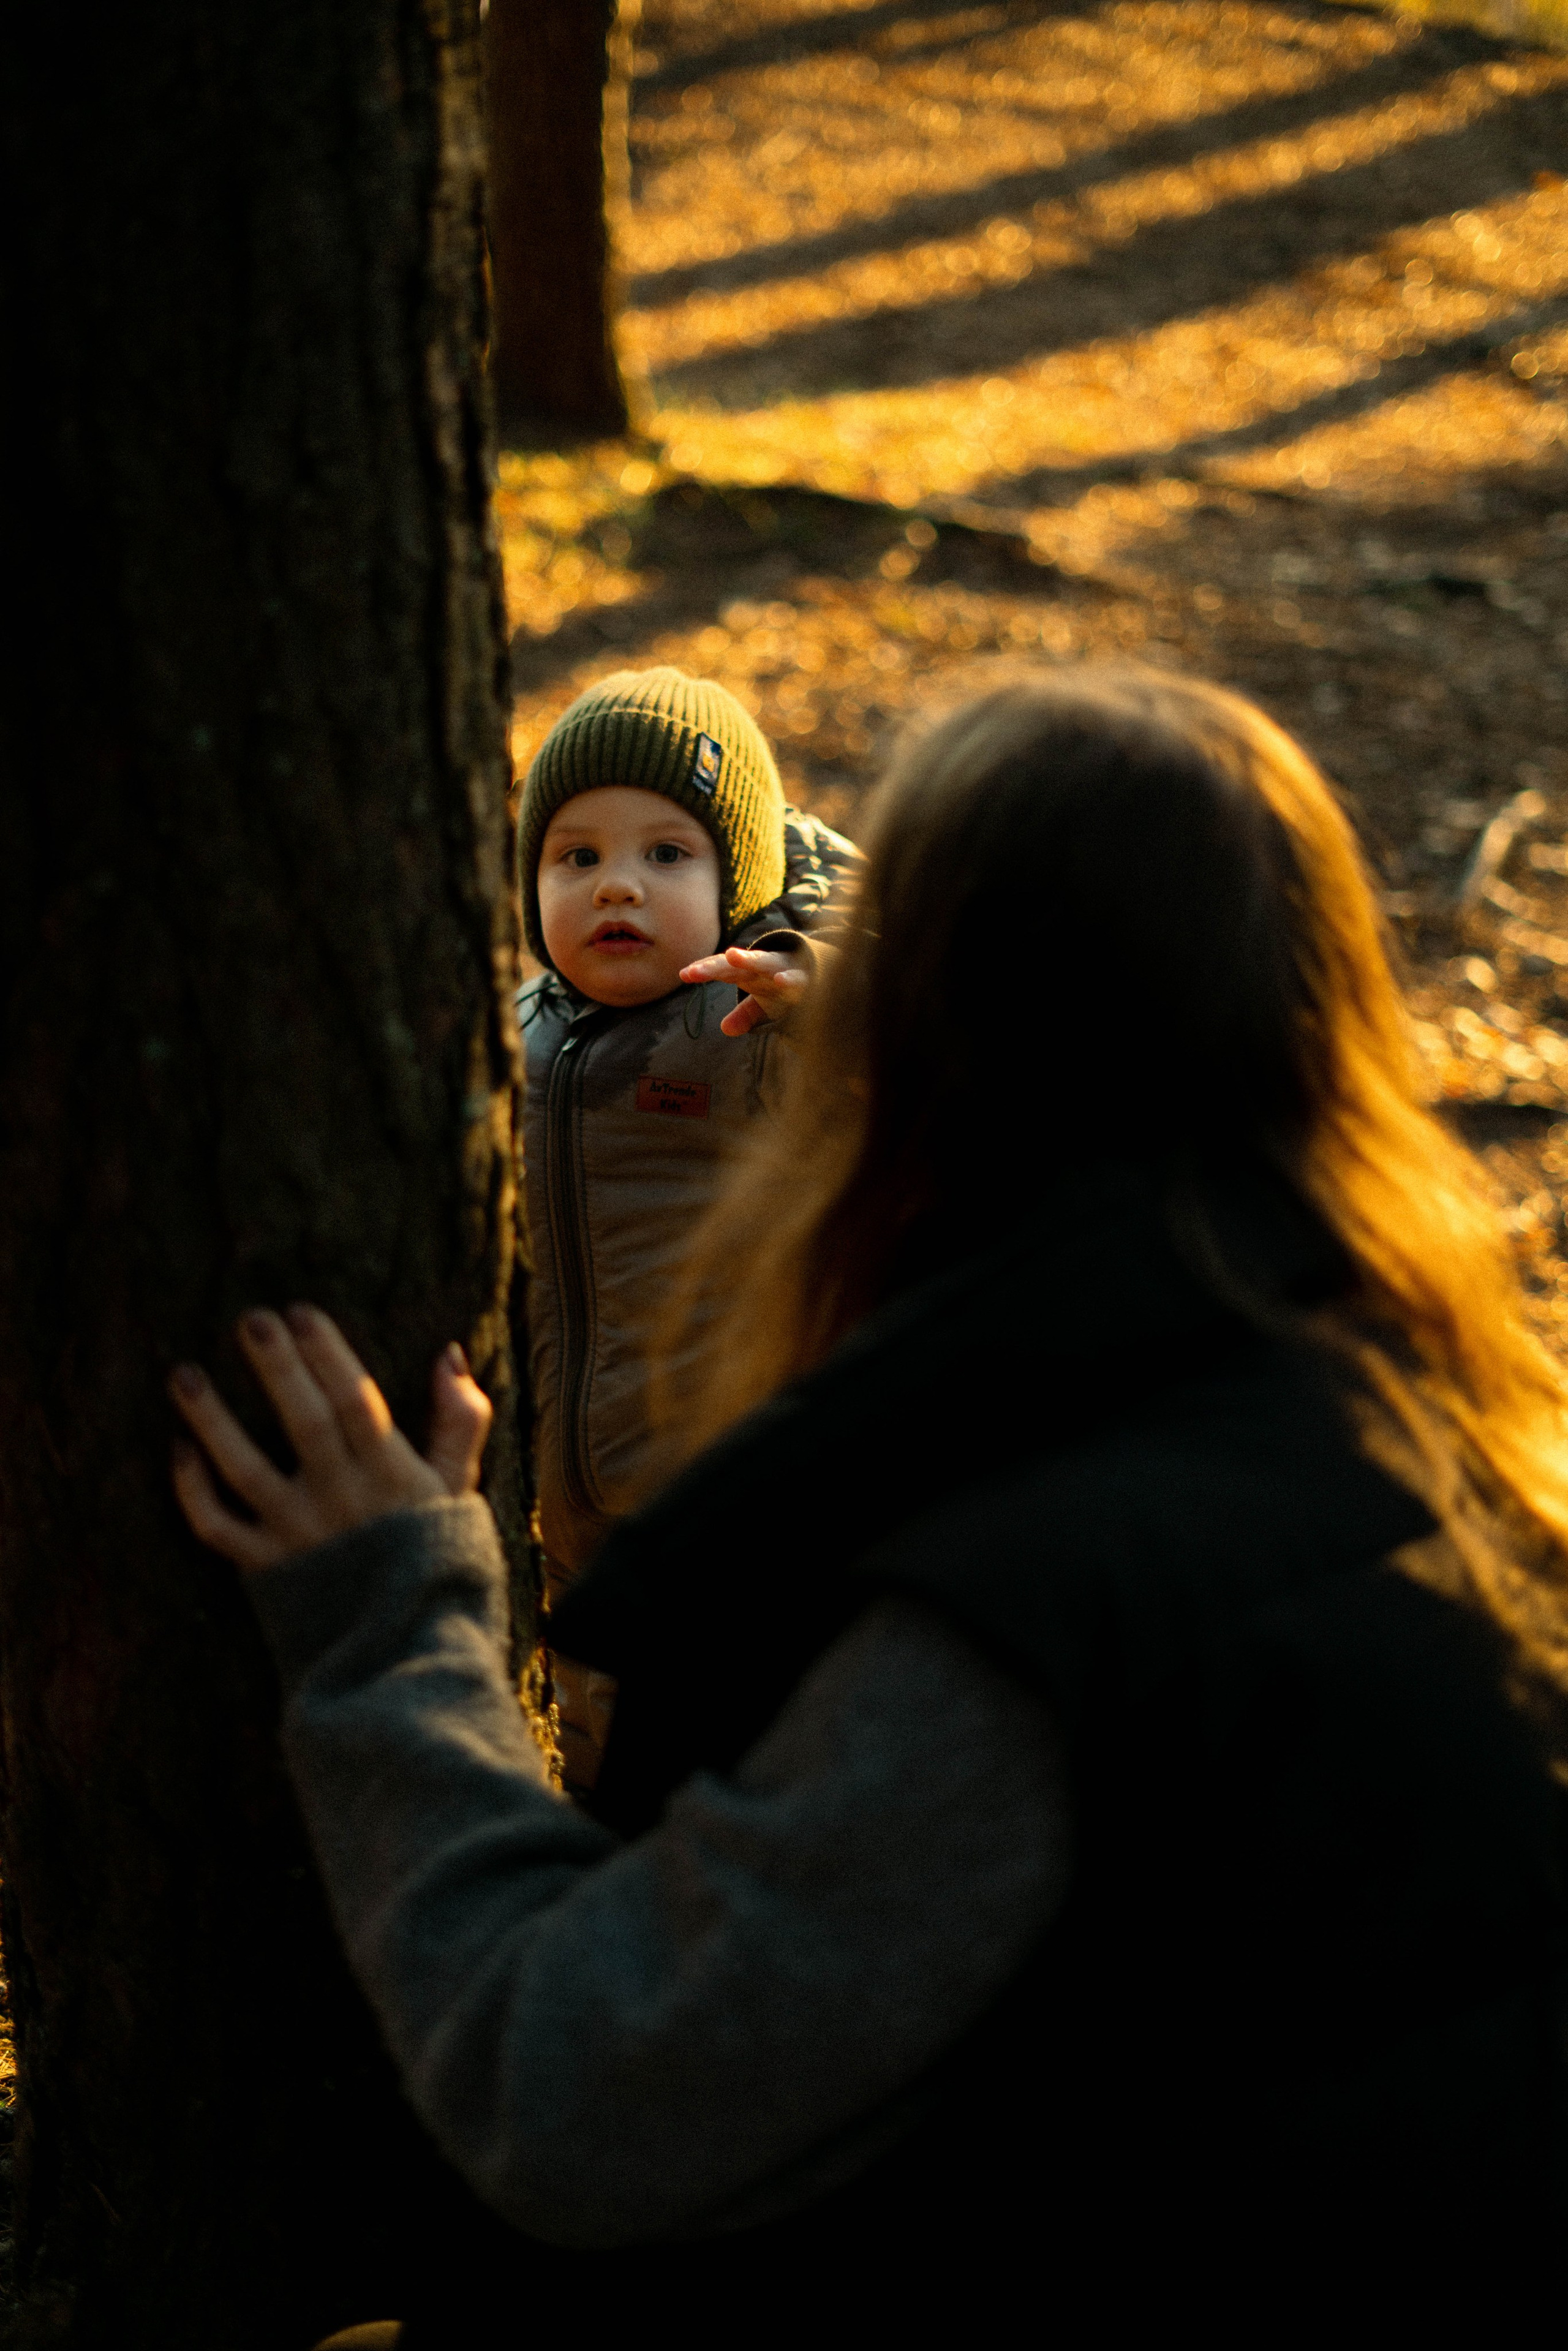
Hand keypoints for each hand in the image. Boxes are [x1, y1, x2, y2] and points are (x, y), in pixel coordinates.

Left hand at [169, 1306, 491, 1571]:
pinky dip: (193, 1490)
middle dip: (278, 1368)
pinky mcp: (265, 1569)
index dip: (329, 1355)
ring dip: (212, 1420)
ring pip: (245, 1470)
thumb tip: (450, 1355)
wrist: (407, 1651)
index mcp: (390, 1476)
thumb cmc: (435, 1559)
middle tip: (251, 1318)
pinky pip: (218, 1527)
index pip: (356, 1401)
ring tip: (184, 1375)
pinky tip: (179, 1448)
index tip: (302, 1311)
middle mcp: (340, 1500)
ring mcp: (297, 1534)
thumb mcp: (458, 1489)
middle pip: (304, 1422)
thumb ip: (460, 1423)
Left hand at [679, 945, 807, 1035]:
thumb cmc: (782, 988)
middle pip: (734, 966)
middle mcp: (759, 967)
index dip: (704, 971)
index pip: (721, 970)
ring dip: (749, 959)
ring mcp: (780, 969)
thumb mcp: (761, 1006)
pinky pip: (794, 977)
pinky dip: (788, 978)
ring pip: (763, 962)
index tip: (684, 974)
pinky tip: (780, 980)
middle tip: (695, 971)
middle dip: (715, 967)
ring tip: (731, 955)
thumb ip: (743, 1016)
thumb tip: (725, 1029)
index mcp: (746, 973)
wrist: (818, 975)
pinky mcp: (801, 977)